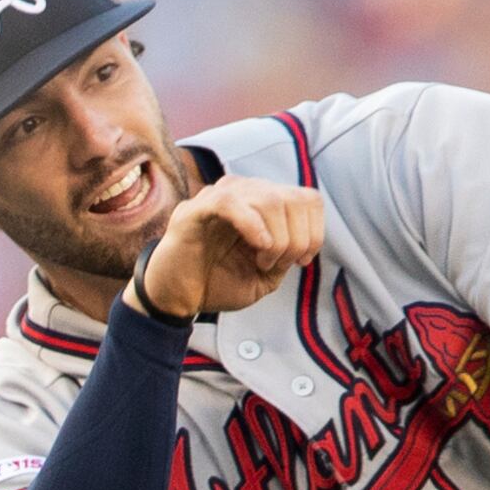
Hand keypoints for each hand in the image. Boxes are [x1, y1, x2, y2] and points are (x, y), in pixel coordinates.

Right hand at [136, 174, 320, 320]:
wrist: (175, 297)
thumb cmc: (216, 282)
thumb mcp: (264, 278)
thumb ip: (286, 257)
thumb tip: (303, 242)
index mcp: (262, 205)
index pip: (307, 198)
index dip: (314, 231)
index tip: (300, 262)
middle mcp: (243, 193)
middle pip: (293, 198)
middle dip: (296, 238)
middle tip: (276, 265)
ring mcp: (218, 197)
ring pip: (269, 198)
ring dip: (276, 238)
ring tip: (261, 262)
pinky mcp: (195, 210)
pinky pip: (230, 202)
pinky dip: (252, 224)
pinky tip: (258, 246)